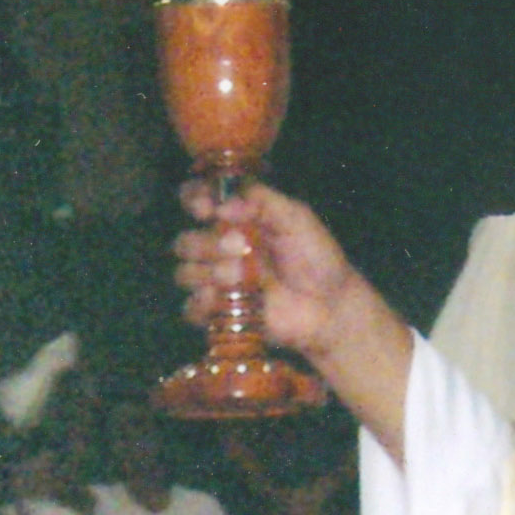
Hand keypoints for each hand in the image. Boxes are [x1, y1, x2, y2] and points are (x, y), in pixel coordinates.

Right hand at [174, 181, 361, 360]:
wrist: (330, 304)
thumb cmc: (316, 257)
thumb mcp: (295, 216)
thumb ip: (261, 200)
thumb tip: (222, 206)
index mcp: (235, 220)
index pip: (196, 201)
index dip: (193, 201)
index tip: (207, 210)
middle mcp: (220, 249)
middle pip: (185, 243)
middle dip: (207, 244)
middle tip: (239, 247)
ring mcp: (218, 283)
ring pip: (185, 274)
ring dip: (211, 273)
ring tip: (243, 278)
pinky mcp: (220, 313)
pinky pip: (191, 310)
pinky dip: (203, 305)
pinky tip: (226, 300)